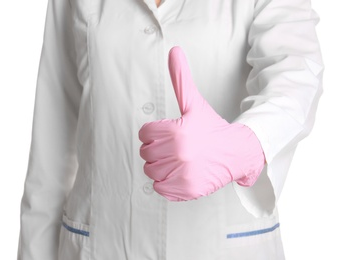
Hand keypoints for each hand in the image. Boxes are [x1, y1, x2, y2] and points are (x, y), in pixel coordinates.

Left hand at [139, 46, 264, 200]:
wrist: (236, 152)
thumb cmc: (212, 127)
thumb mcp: (194, 103)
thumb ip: (181, 78)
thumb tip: (174, 50)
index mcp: (176, 131)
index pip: (144, 133)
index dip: (155, 132)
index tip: (172, 133)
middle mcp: (178, 153)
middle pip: (145, 153)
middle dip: (158, 149)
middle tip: (178, 146)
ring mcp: (182, 173)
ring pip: (150, 171)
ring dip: (161, 166)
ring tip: (180, 159)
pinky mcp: (186, 190)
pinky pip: (159, 188)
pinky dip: (166, 183)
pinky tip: (181, 173)